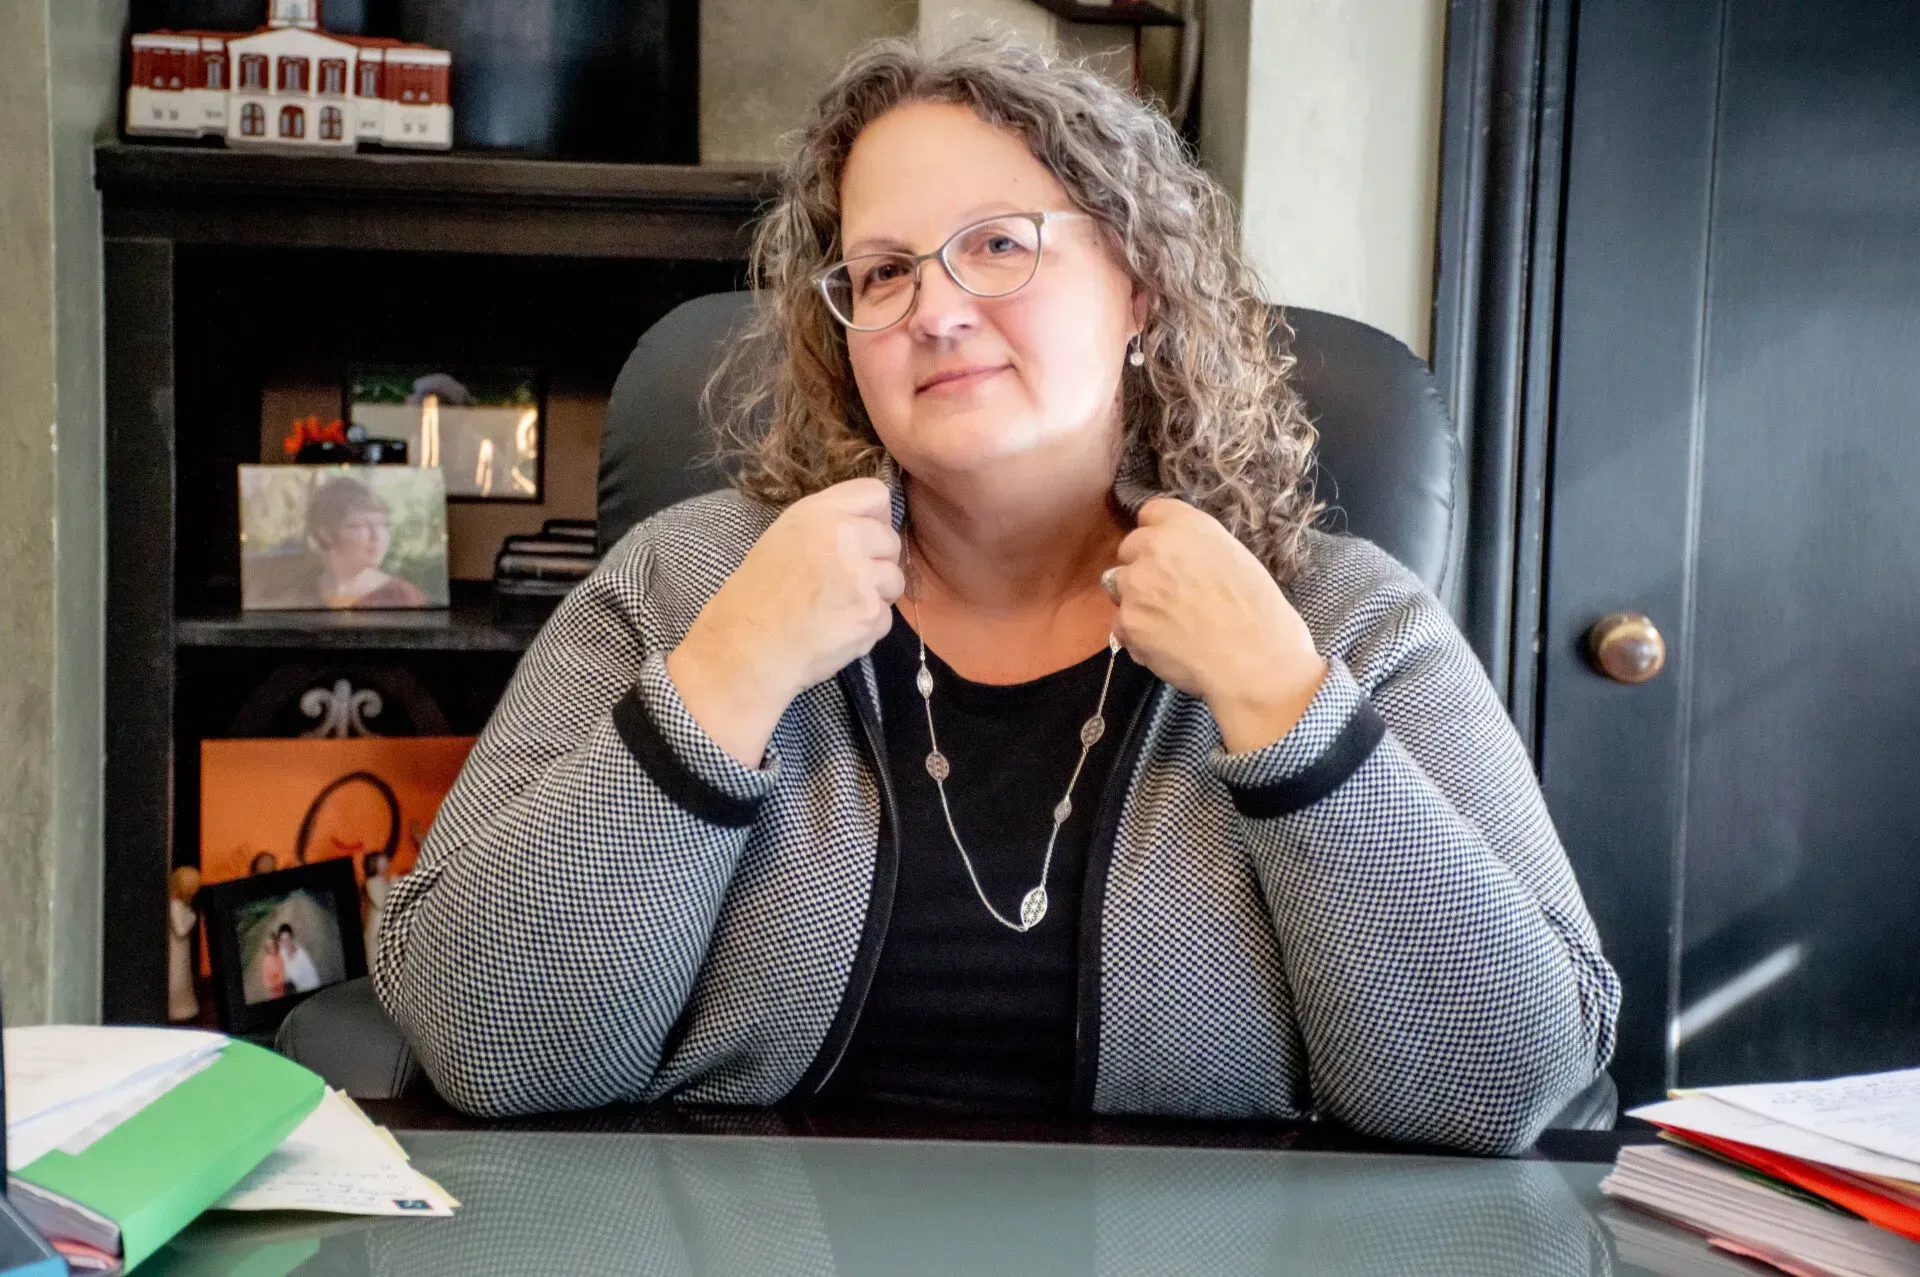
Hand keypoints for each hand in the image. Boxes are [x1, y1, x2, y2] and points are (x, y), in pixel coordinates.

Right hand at [668, 478, 903, 765]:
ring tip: (838, 608)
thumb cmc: (756, 596)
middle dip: (876, 562)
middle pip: (891, 540)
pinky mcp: (869, 614)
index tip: (861, 538)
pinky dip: (867, 628)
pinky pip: (886, 617)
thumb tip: (867, 526)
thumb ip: (828, 524)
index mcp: (817, 512)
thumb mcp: (784, 538)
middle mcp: (844, 537)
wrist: (744, 650)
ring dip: (875, 596)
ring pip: (895, 580)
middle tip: (844, 584)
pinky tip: (836, 631)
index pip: (875, 493)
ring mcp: (861, 577)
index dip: (874, 518)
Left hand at [1110, 498, 1327, 753]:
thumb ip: (1197, 549)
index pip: (1151, 512)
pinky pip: (1120, 624)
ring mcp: (1136, 585)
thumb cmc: (1260, 613)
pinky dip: (1136, 635)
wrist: (1254, 660)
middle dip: (1142, 566)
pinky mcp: (1127, 621)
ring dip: (1135, 599)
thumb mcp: (1235, 558)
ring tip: (1167, 622)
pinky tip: (1165, 646)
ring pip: (1118, 585)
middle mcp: (1155, 547)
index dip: (1157, 534)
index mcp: (1187, 526)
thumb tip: (1181, 560)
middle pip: (1129, 548)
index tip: (1166, 552)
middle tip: (1168, 592)